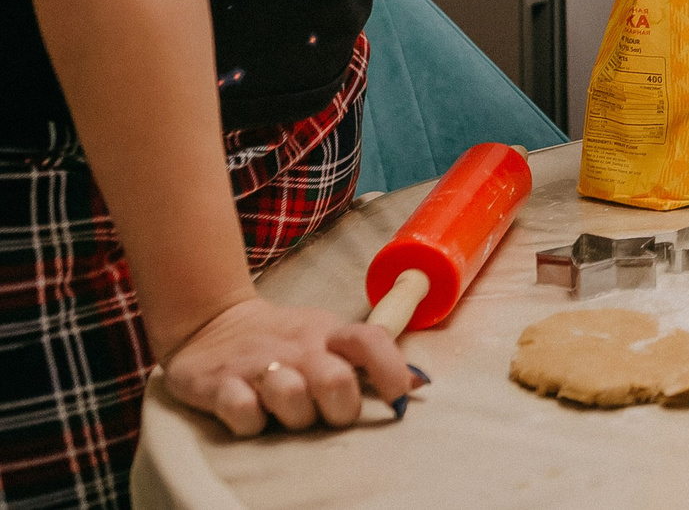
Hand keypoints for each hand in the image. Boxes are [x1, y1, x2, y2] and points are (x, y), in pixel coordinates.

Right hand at [161, 294, 418, 435]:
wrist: (211, 323)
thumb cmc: (285, 340)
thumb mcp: (327, 338)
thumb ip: (369, 360)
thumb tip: (420, 383)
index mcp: (328, 333)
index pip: (370, 340)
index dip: (392, 369)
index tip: (398, 399)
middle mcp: (297, 347)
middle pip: (336, 381)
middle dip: (340, 409)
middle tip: (328, 414)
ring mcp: (257, 364)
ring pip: (292, 398)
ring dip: (295, 417)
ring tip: (286, 412)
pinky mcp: (218, 383)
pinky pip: (243, 412)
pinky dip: (251, 423)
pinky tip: (251, 415)